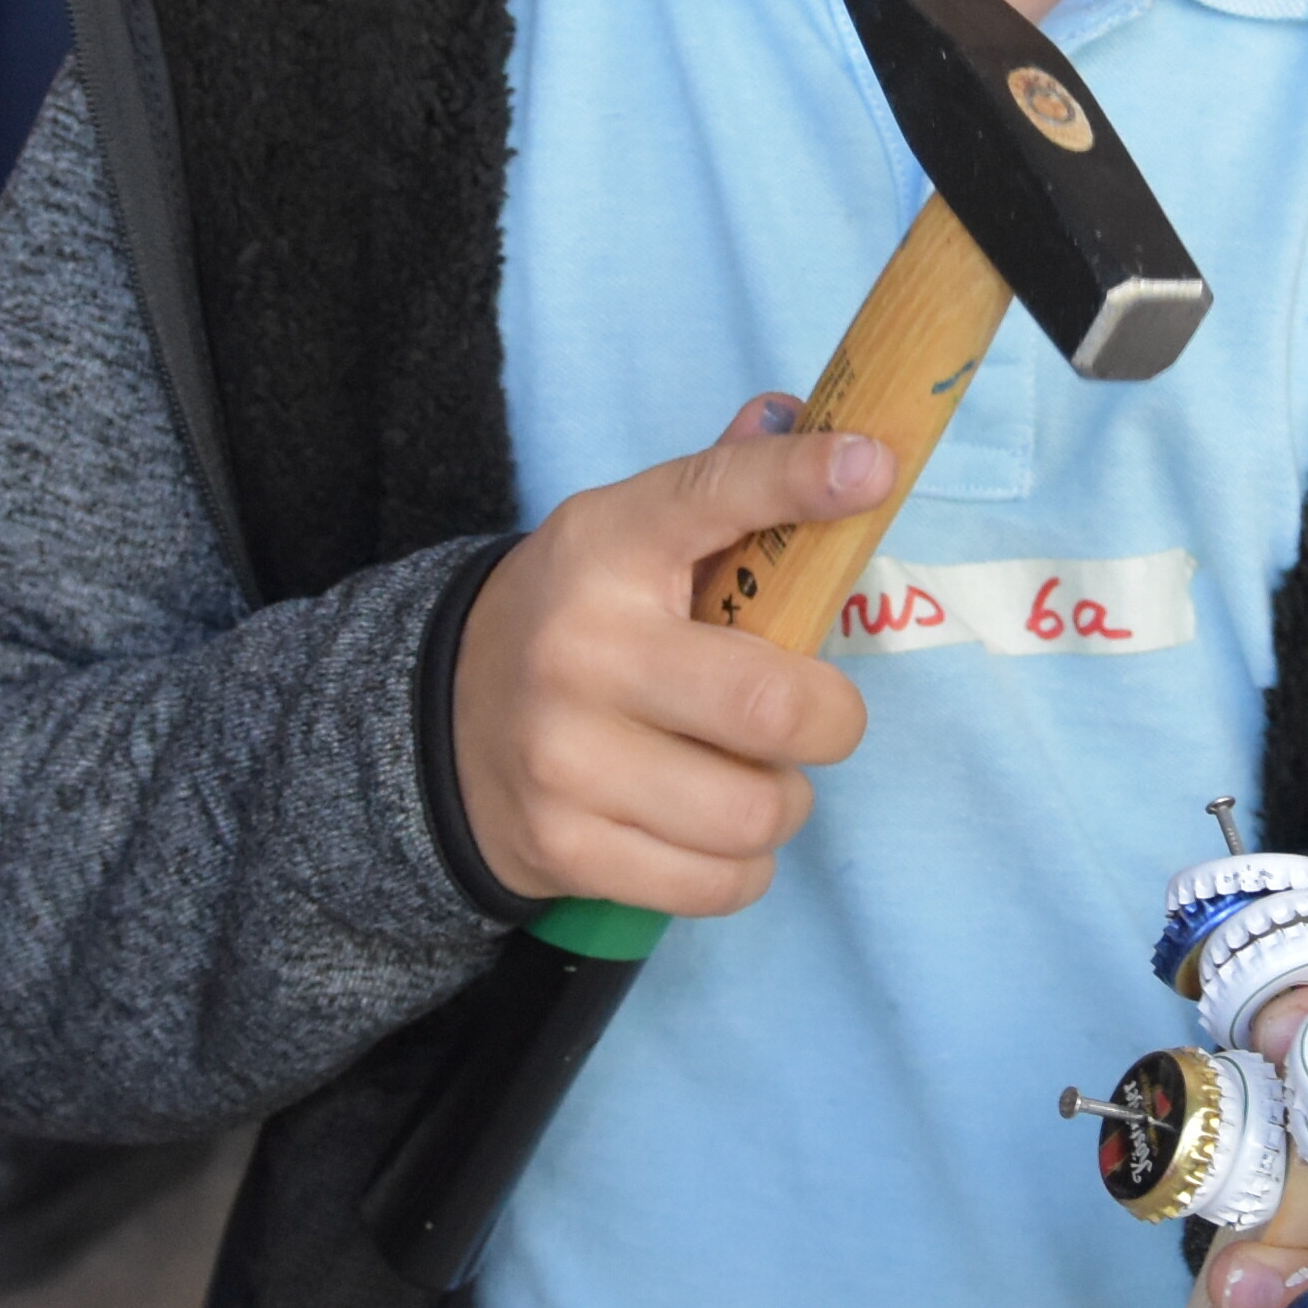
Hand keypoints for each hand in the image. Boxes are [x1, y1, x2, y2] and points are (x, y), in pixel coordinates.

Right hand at [449, 395, 892, 919]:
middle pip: (771, 706)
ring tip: (754, 778)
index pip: (714, 493)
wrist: (434, 723)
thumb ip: (723, 489)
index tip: (873, 468)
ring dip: (784, 802)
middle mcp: (580, 648)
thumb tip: (814, 425)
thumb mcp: (626, 538)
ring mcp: (564, 756)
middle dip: (830, 721)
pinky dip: (743, 866)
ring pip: (754, 811)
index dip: (801, 479)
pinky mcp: (563, 846)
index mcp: (605, 546)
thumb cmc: (579, 624)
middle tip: (816, 719)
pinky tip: (715, 830)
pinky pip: (719, 882)